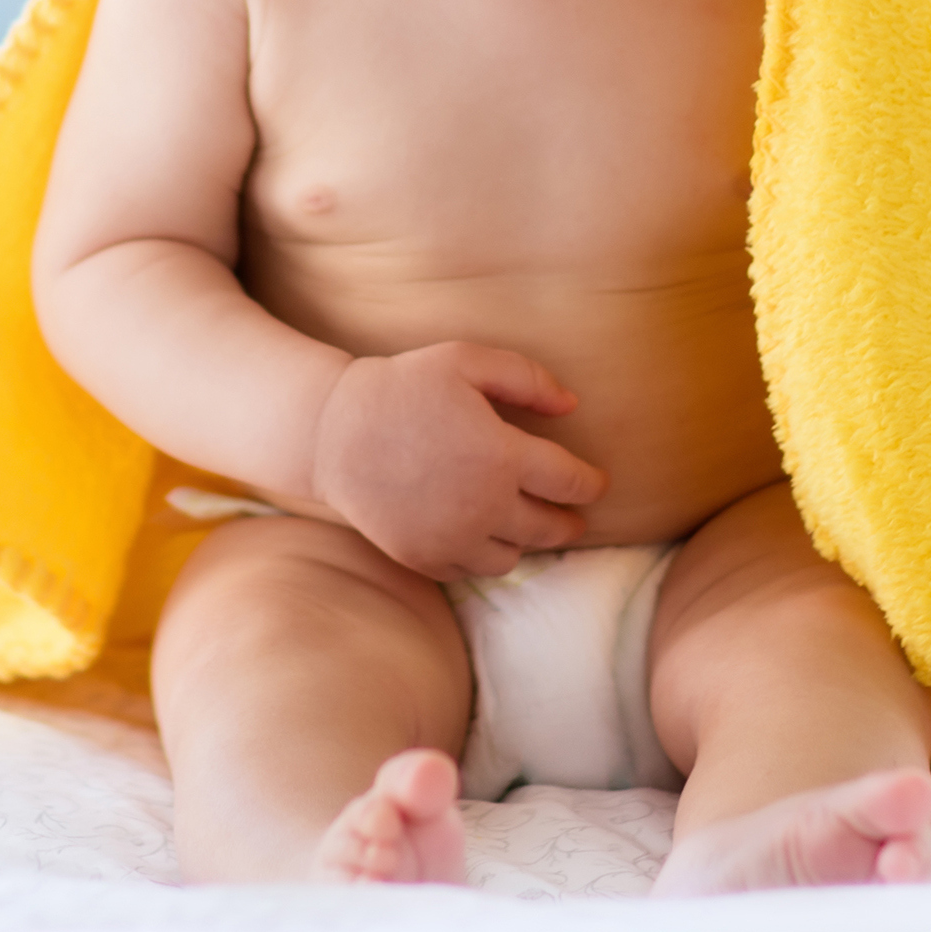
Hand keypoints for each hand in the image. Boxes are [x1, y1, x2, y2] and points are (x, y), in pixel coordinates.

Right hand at [308, 343, 608, 581]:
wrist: (333, 432)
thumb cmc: (403, 387)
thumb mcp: (466, 361)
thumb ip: (527, 378)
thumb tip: (572, 406)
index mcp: (503, 457)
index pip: (572, 483)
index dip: (592, 484)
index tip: (597, 482)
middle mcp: (485, 507)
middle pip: (551, 529)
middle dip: (568, 521)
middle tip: (573, 516)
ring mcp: (453, 538)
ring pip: (512, 556)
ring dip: (524, 540)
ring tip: (522, 524)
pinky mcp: (424, 557)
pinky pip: (470, 570)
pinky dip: (483, 556)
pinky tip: (481, 534)